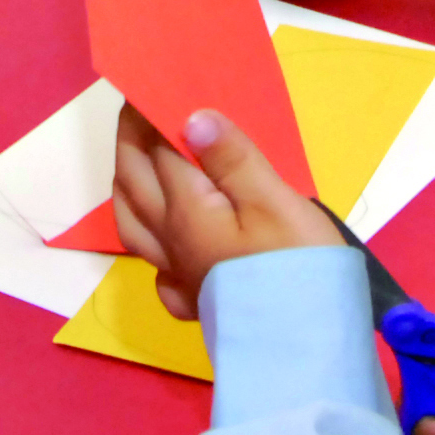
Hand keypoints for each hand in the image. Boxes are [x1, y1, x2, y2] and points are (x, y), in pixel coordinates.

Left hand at [110, 103, 342, 317]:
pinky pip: (158, 271)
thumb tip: (190, 118)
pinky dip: (151, 249)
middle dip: (130, 143)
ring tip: (133, 168)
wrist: (307, 350)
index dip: (150, 115)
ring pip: (133, 226)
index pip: (158, 150)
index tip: (148, 83)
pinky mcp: (196, 304)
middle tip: (134, 111)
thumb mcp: (274, 202)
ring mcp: (179, 276)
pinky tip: (163, 249)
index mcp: (186, 209)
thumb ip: (232, 158)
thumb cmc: (297, 268)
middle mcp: (171, 241)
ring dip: (127, 189)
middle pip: (135, 183)